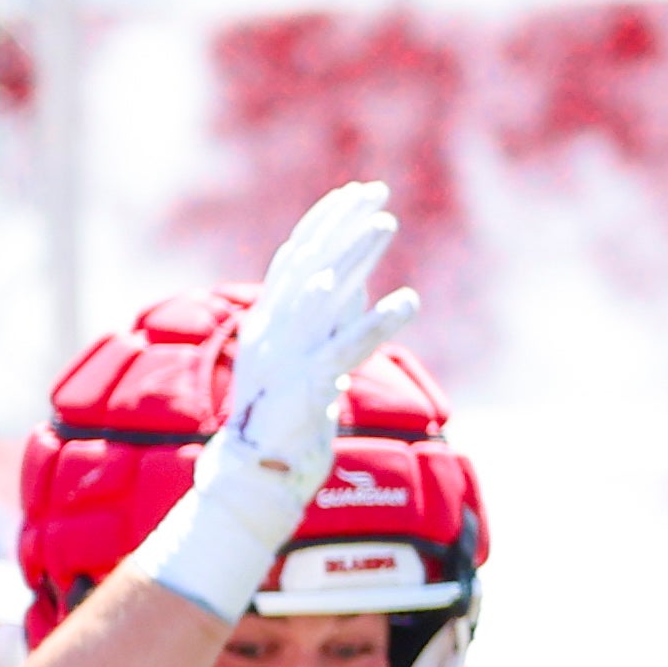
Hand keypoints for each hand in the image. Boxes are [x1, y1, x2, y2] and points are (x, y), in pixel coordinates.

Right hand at [217, 184, 416, 490]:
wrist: (259, 474)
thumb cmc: (288, 414)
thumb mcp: (308, 352)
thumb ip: (329, 318)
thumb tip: (355, 279)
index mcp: (269, 319)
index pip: (296, 255)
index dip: (325, 221)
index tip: (357, 192)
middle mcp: (272, 329)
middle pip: (308, 262)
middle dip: (342, 224)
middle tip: (377, 192)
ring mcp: (286, 355)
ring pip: (324, 293)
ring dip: (356, 255)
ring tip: (387, 222)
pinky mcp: (306, 386)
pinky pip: (347, 347)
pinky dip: (376, 322)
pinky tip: (408, 301)